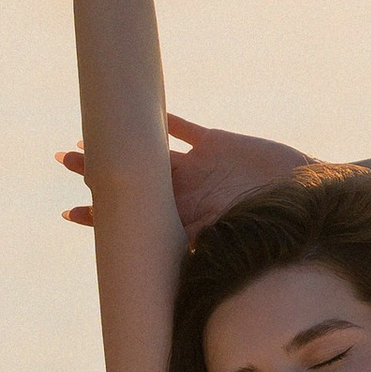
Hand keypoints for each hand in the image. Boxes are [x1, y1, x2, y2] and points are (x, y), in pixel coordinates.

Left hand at [58, 115, 312, 236]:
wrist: (308, 197)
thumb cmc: (274, 223)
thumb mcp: (235, 237)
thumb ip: (205, 242)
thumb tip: (176, 262)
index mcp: (184, 217)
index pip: (133, 219)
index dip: (100, 217)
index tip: (68, 214)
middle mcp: (185, 192)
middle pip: (131, 181)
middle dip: (97, 171)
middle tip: (62, 159)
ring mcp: (198, 167)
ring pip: (148, 153)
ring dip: (120, 141)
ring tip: (87, 134)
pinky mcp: (217, 143)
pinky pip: (183, 129)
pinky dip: (162, 120)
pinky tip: (138, 108)